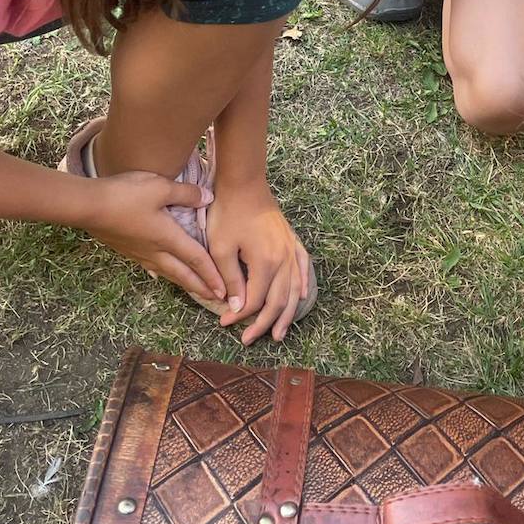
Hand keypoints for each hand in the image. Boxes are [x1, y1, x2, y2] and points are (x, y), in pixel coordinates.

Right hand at [86, 171, 225, 303]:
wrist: (87, 206)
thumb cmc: (126, 195)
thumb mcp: (161, 186)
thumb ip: (187, 193)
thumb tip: (209, 199)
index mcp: (168, 237)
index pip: (196, 260)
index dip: (212, 275)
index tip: (225, 290)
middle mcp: (155, 250)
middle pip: (183, 273)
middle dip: (201, 287)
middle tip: (215, 299)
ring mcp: (139, 252)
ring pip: (167, 273)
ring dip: (184, 283)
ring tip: (194, 290)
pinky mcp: (127, 249)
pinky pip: (152, 267)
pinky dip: (164, 274)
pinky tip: (160, 273)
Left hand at [207, 182, 309, 344]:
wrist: (244, 182)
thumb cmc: (228, 213)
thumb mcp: (221, 248)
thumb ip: (230, 280)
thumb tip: (237, 308)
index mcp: (266, 262)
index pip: (256, 300)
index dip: (240, 316)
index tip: (223, 324)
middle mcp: (284, 259)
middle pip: (278, 300)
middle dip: (264, 323)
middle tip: (248, 340)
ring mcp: (291, 249)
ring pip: (294, 290)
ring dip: (287, 314)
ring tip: (279, 333)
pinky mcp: (292, 240)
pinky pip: (303, 268)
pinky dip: (303, 285)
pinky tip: (301, 296)